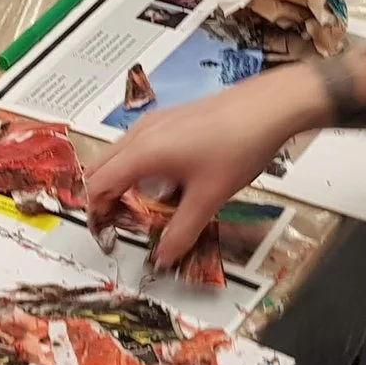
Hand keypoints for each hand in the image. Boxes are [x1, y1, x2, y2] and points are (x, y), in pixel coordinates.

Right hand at [86, 66, 331, 264]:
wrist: (269, 107)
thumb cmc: (238, 144)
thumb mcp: (208, 198)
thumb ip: (181, 232)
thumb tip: (164, 256)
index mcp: (142, 152)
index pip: (99, 185)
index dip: (96, 213)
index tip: (105, 233)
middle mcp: (142, 133)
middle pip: (102, 167)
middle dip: (104, 198)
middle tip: (119, 224)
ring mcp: (156, 122)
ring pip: (121, 155)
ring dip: (122, 182)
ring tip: (144, 208)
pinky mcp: (172, 119)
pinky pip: (140, 146)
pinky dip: (140, 168)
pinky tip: (168, 184)